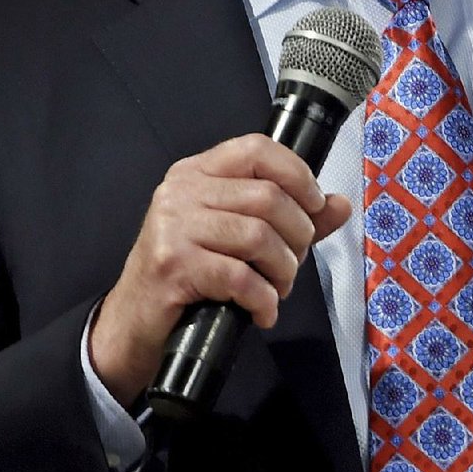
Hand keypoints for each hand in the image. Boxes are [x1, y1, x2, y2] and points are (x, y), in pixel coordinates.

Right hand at [89, 133, 350, 406]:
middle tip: (292, 263)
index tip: (314, 205)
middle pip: (267, 197)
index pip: (257, 149)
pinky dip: (263, 299)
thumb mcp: (234, 235)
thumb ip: (289, 216)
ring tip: (278, 289)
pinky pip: (239, 277)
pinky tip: (262, 311)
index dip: (297, 174)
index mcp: (197, 171)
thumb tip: (340, 204)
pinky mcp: (173, 265)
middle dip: (297, 236)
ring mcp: (174, 226)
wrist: (132, 322)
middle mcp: (182, 190)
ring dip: (283, 271)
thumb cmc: (188, 274)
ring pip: (258, 236)